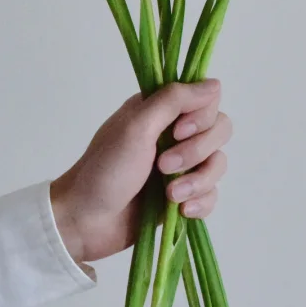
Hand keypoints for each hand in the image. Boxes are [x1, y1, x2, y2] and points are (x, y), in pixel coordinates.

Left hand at [50, 80, 231, 264]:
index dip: (200, 117)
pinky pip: (212, 194)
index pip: (207, 100)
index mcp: (160, 110)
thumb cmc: (105, 170)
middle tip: (163, 166)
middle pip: (219, 130)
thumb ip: (174, 101)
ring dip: (198, 181)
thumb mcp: (136, 127)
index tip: (177, 132)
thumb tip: (214, 84)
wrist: (86, 222)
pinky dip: (201, 202)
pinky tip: (182, 211)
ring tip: (171, 195)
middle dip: (197, 152)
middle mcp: (173, 134)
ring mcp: (181, 166)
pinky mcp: (183, 196)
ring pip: (217, 164)